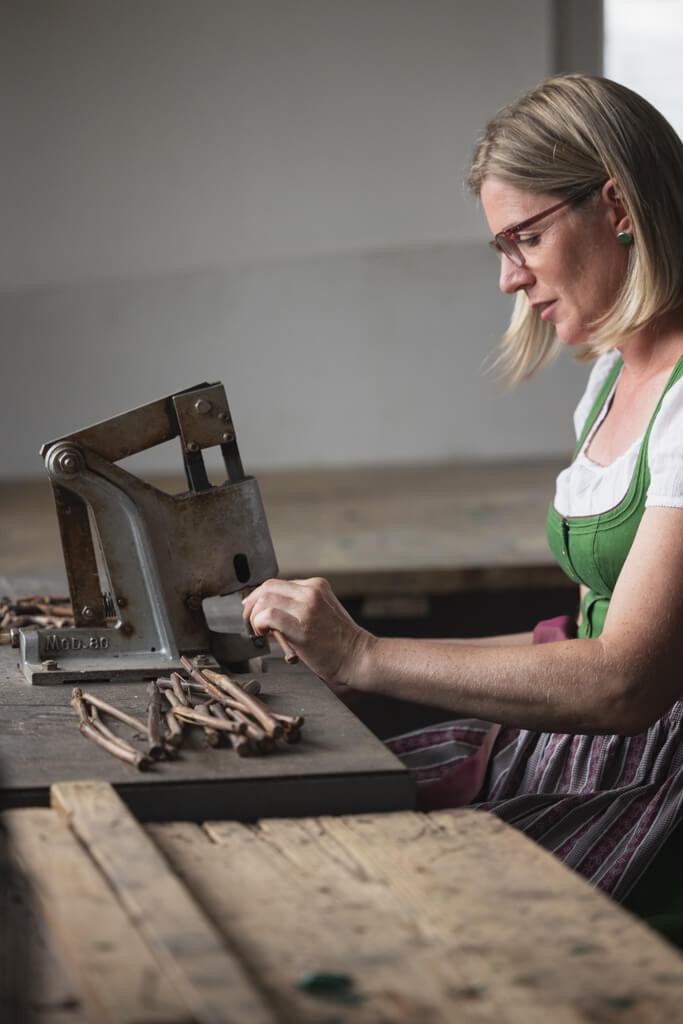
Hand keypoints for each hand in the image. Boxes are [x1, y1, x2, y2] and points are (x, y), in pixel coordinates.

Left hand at [242, 577, 373, 689]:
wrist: (357, 657)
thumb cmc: (339, 641)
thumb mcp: (321, 611)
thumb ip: (297, 606)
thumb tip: (266, 613)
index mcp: (316, 586)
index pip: (277, 584)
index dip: (260, 597)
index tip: (253, 609)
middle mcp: (311, 592)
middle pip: (268, 587)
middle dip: (252, 604)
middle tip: (250, 620)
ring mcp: (307, 607)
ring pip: (265, 599)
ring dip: (255, 616)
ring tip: (260, 630)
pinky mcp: (301, 626)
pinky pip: (268, 616)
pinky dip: (259, 624)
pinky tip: (264, 634)